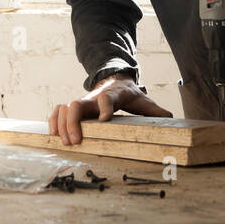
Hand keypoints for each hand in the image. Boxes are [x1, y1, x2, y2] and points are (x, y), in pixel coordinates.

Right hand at [49, 74, 172, 144]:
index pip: (107, 98)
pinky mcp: (74, 108)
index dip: (105, 107)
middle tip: (75, 141)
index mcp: (113, 95)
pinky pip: (58, 111)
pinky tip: (53, 135)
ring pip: (64, 108)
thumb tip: (171, 119)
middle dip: (73, 123)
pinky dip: (53, 122)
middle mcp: (94, 98)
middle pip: (77, 104)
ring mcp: (82, 103)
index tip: (104, 119)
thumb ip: (155, 111)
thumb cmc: (128, 94)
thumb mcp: (143, 100)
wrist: (115, 81)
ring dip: (61, 125)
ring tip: (65, 143)